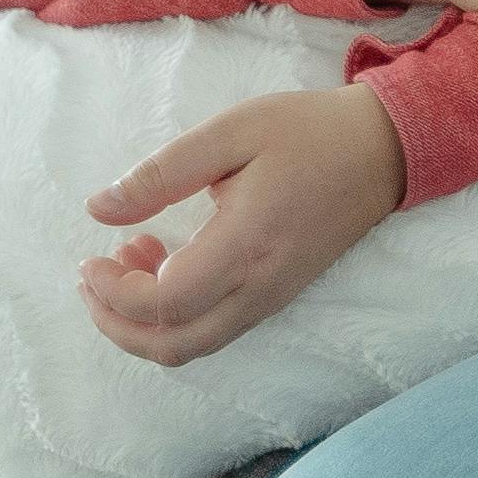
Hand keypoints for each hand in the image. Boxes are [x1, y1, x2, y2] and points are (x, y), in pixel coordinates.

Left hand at [78, 88, 406, 365]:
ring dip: (145, 323)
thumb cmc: (309, 132)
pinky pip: (216, 329)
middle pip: (174, 345)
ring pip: (195, 345)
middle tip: (93, 276)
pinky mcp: (279, 294)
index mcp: (246, 246)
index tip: (93, 254)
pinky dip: (175, 316)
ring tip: (128, 263)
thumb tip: (99, 209)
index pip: (164, 304)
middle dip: (117, 324)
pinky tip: (165, 265)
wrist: (385, 149)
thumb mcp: (230, 132)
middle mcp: (261, 287)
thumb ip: (161, 174)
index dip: (114, 293)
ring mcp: (273, 297)